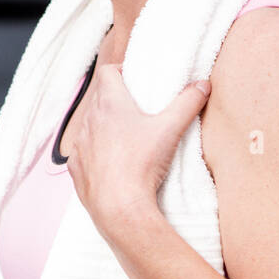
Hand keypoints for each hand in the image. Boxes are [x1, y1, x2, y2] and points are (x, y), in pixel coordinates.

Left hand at [67, 66, 210, 235]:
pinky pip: (83, 153)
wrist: (119, 207)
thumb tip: (203, 85)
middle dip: (114, 99)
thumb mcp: (171, 129)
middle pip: (98, 98)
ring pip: (89, 126)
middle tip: (135, 108)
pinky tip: (109, 162)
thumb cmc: (142, 165)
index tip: (132, 78)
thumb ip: (188, 103)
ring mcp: (79, 146)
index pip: (107, 72)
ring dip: (103, 126)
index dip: (120, 71)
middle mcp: (89, 121)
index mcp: (109, 104)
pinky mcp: (75, 169)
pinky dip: (94, 153)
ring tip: (123, 136)